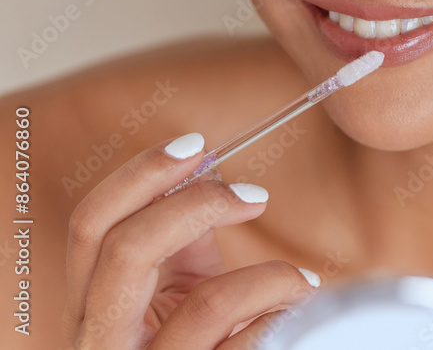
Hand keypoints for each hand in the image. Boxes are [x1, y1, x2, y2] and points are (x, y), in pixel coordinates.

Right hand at [62, 132, 320, 348]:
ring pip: (206, 304)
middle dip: (195, 205)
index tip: (197, 144)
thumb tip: (204, 166)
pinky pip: (246, 343)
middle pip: (124, 251)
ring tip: (299, 281)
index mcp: (95, 309)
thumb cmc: (203, 346)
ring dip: (267, 277)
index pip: (91, 228)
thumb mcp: (182, 293)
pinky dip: (281, 318)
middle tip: (253, 193)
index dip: (140, 176)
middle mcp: (103, 347)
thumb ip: (183, 239)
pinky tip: (295, 316)